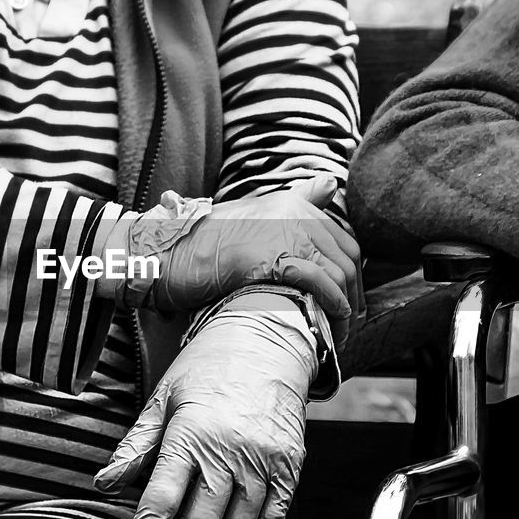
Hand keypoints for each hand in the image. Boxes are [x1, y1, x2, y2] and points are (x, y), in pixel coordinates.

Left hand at [92, 294, 312, 518]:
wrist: (267, 339)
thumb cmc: (208, 368)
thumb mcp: (163, 397)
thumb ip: (136, 445)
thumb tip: (105, 482)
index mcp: (190, 433)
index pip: (162, 497)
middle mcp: (229, 450)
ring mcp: (263, 459)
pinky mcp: (290, 465)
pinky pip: (273, 516)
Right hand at [150, 178, 359, 341]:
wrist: (165, 253)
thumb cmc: (202, 243)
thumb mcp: (251, 216)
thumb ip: (293, 203)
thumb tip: (328, 183)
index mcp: (290, 204)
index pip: (341, 239)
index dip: (351, 275)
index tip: (347, 302)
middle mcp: (293, 213)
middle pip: (346, 257)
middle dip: (353, 294)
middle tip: (346, 324)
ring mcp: (285, 233)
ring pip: (337, 272)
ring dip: (345, 308)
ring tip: (337, 334)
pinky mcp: (273, 256)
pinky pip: (320, 281)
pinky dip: (332, 306)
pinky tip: (330, 325)